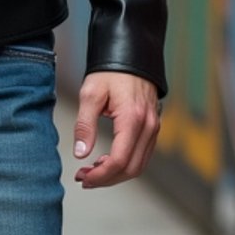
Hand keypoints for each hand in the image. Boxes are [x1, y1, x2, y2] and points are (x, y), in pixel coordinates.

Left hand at [72, 70, 159, 189]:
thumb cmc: (110, 72)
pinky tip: (106, 161)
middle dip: (106, 179)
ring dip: (115, 174)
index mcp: (132, 119)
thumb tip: (80, 154)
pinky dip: (125, 164)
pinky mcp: (153, 128)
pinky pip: (142, 155)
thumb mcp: (90, 94)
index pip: (119, 160)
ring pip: (138, 165)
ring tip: (91, 171)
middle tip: (83, 178)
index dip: (100, 175)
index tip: (82, 177)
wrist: (131, 55)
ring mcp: (154, 128)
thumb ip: (85, 125)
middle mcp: (148, 126)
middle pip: (131, 169)